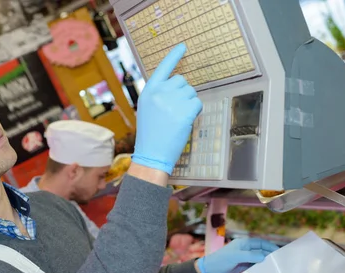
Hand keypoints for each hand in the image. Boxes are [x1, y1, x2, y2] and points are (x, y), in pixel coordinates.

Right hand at [132, 43, 202, 174]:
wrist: (151, 154)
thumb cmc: (150, 134)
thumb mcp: (147, 109)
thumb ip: (159, 94)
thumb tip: (177, 85)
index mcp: (149, 91)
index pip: (163, 68)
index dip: (174, 56)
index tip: (184, 46)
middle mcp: (160, 92)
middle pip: (182, 81)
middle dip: (183, 93)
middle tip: (174, 111)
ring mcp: (173, 101)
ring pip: (191, 92)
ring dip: (189, 103)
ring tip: (177, 119)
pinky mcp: (185, 112)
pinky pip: (197, 104)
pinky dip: (195, 112)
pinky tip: (184, 122)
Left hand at [196, 238, 278, 272]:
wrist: (209, 272)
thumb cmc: (220, 261)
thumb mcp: (235, 256)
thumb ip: (249, 255)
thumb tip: (264, 256)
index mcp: (244, 244)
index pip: (261, 243)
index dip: (271, 247)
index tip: (281, 253)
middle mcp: (246, 251)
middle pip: (262, 251)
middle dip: (271, 256)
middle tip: (282, 263)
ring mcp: (245, 260)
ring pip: (260, 260)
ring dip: (267, 264)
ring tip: (278, 270)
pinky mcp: (244, 269)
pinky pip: (255, 268)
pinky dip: (261, 270)